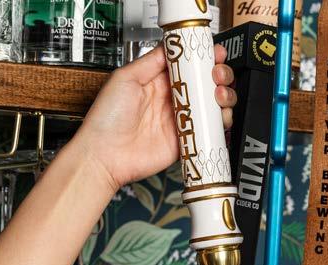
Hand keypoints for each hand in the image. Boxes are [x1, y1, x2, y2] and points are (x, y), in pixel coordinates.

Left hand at [76, 44, 236, 193]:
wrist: (104, 155)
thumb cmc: (107, 119)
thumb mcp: (125, 77)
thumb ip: (151, 61)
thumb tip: (172, 46)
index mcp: (157, 83)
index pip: (188, 66)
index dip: (203, 59)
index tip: (214, 53)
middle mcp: (171, 101)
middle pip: (204, 84)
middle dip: (218, 76)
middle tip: (217, 74)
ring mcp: (179, 122)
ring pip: (211, 107)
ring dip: (222, 97)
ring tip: (219, 94)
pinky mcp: (185, 142)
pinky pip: (208, 132)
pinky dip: (220, 124)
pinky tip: (220, 116)